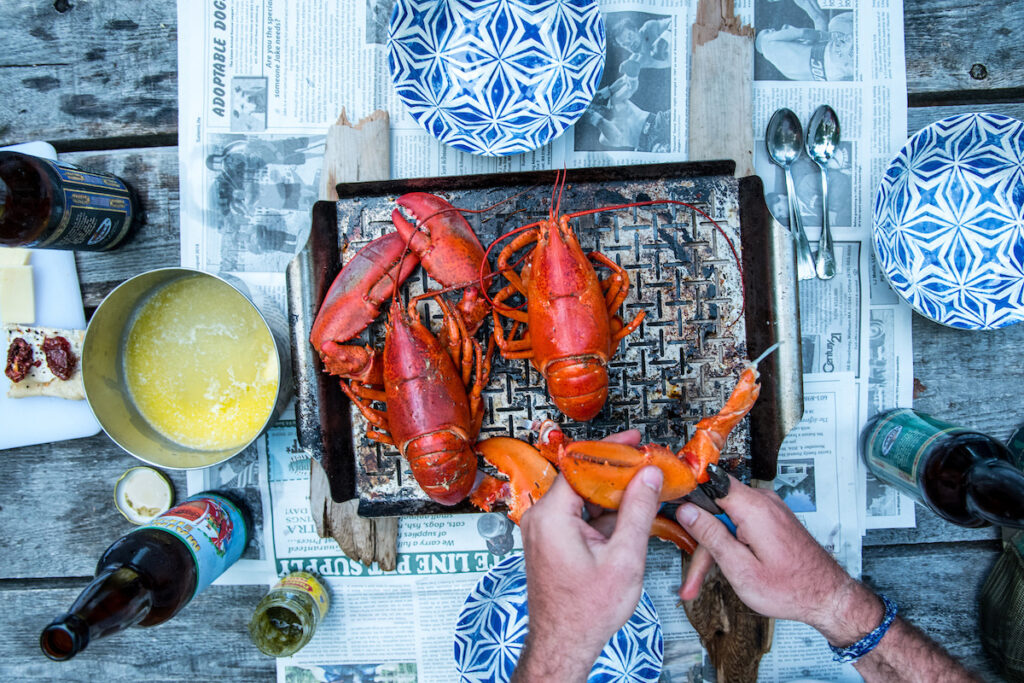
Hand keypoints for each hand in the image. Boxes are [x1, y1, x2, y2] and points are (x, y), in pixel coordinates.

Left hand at [513, 434, 660, 681]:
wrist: (565, 644)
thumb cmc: (585, 612)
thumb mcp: (624, 558)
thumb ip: (638, 511)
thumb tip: (648, 477)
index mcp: (551, 517)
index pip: (580, 465)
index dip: (610, 450)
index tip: (632, 441)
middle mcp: (540, 519)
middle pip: (581, 479)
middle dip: (615, 472)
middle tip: (645, 465)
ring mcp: (544, 530)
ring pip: (581, 498)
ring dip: (611, 494)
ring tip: (643, 490)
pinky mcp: (551, 541)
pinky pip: (577, 515)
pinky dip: (602, 513)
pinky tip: (628, 516)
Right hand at [675, 478, 883, 646]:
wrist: (827, 597)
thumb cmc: (791, 589)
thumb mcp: (741, 569)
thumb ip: (712, 536)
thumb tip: (687, 511)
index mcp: (753, 508)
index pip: (709, 482)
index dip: (686, 493)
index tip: (666, 502)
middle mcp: (762, 502)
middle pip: (714, 508)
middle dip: (700, 541)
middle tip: (690, 577)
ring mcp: (768, 509)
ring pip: (725, 519)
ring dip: (713, 548)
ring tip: (701, 582)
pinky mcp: (771, 518)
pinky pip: (739, 523)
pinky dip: (729, 544)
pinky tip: (725, 566)